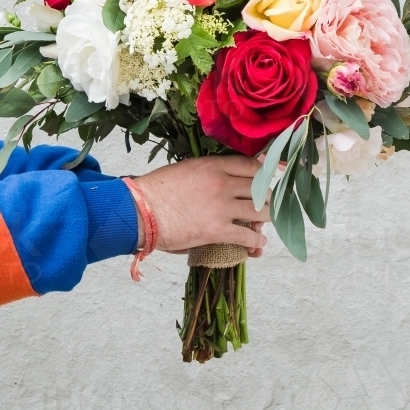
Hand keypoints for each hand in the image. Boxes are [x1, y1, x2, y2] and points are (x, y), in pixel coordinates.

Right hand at [130, 156, 269, 255]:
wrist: (139, 211)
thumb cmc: (156, 190)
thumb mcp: (185, 169)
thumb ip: (208, 172)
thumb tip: (224, 180)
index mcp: (213, 166)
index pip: (251, 166)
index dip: (264, 174)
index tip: (268, 180)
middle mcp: (222, 183)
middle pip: (261, 188)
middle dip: (268, 198)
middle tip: (269, 205)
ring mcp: (222, 207)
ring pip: (261, 212)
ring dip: (267, 219)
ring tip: (266, 224)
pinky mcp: (217, 231)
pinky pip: (248, 236)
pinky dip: (257, 242)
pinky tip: (258, 244)